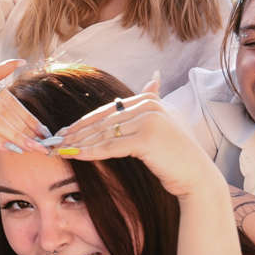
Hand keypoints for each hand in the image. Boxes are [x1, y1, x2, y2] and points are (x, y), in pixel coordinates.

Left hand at [48, 78, 224, 198]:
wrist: (197, 177)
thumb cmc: (179, 155)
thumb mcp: (168, 121)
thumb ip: (156, 101)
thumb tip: (153, 77)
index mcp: (151, 100)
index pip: (110, 110)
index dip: (86, 121)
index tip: (67, 131)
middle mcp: (150, 106)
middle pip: (104, 120)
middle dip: (78, 131)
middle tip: (57, 140)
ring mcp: (149, 120)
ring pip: (104, 133)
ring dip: (78, 142)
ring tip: (60, 149)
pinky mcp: (146, 139)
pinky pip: (110, 147)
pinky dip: (89, 152)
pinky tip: (73, 156)